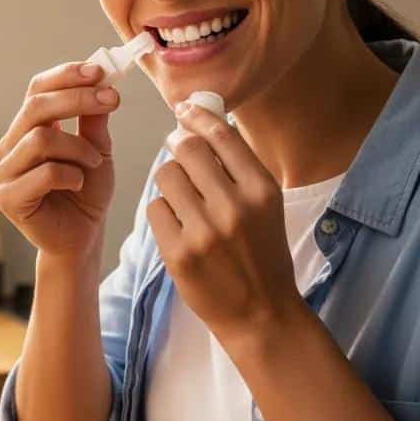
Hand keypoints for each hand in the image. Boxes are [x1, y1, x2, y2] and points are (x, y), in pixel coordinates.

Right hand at [0, 61, 119, 259]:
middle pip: (36, 107)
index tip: (100, 72)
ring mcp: (5, 172)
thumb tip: (101, 77)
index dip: (67, 76)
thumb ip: (94, 117)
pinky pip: (43, 173)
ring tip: (95, 163)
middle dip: (77, 99)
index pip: (37, 89)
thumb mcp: (98, 147)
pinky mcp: (8, 198)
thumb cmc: (87, 192)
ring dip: (78, 147)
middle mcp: (10, 146)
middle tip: (112, 100)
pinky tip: (78, 183)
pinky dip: (71, 174)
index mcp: (27, 128)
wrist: (83, 236)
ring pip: (40, 138)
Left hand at [146, 101, 302, 344]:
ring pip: (166, 176)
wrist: (260, 312)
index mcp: (262, 190)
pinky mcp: (179, 252)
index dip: (198, 116)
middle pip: (188, 149)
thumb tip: (202, 124)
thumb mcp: (265, 206)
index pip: (222, 135)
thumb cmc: (261, 253)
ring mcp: (204, 231)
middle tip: (179, 152)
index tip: (185, 109)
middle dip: (179, 146)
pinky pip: (156, 208)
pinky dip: (163, 212)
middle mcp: (234, 207)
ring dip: (170, 180)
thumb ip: (238, 168)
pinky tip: (178, 227)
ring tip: (184, 198)